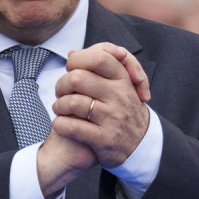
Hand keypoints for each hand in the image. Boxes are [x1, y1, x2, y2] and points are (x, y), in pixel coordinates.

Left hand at [51, 42, 150, 168]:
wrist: (140, 145)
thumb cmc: (123, 110)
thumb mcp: (120, 84)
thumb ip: (98, 66)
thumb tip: (72, 53)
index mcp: (123, 79)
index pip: (98, 57)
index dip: (77, 60)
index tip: (71, 69)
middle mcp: (120, 96)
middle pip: (77, 78)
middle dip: (61, 85)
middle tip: (60, 92)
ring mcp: (112, 118)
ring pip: (73, 102)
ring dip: (58, 105)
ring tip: (59, 109)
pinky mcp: (104, 139)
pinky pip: (72, 127)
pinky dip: (60, 124)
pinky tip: (61, 124)